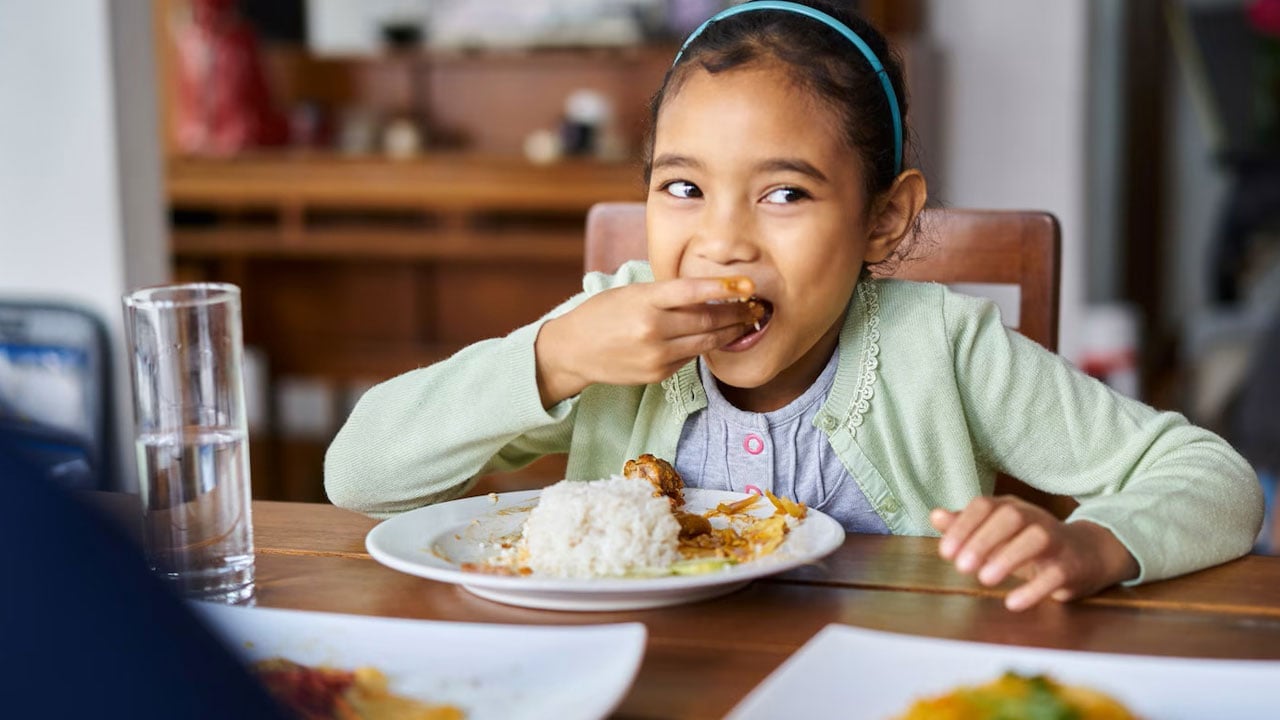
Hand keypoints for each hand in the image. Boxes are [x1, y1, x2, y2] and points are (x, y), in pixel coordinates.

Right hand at [534, 276, 761, 406]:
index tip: (748, 285)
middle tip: (755, 306)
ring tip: (746, 323)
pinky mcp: (658, 373)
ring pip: (705, 341)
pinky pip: (690, 356)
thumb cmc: (603, 313)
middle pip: (707, 319)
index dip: (724, 288)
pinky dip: (704, 345)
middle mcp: (652, 328)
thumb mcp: (632, 293)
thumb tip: (710, 293)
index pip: (692, 291)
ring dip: (730, 332)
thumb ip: (667, 294)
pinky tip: (715, 337)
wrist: (574, 350)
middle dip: (736, 313)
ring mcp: (656, 354)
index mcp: (645, 300)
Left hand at [930, 496, 1138, 611]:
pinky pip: (1055, 574)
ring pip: (1036, 539)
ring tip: (984, 580)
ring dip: (1008, 558)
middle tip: (961, 567)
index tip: (945, 552)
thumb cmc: (1029, 543)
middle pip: (1010, 517)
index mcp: (1010, 508)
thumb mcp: (996, 533)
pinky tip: (1013, 602)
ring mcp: (1056, 541)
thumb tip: (935, 516)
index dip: (963, 526)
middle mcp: (1034, 518)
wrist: (1086, 554)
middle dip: (983, 540)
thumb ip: (965, 526)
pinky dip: (1034, 589)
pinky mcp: (1071, 566)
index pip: (984, 505)